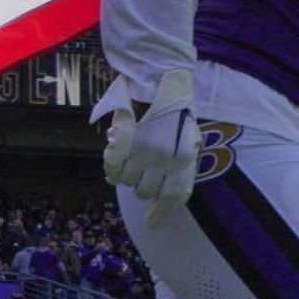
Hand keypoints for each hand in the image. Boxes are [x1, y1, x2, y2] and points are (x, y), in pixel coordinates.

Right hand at [102, 70, 199, 229]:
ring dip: (126, 173)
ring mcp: (145, 149)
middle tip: (140, 168)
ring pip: (127, 181)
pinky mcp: (126, 139)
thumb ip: (181, 165)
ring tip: (130, 155)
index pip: (174, 196)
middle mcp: (167, 158)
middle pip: (145, 192)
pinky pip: (112, 167)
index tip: (152, 224)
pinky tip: (112, 160)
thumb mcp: (188, 137)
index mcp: (185, 157)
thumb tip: (166, 196)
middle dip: (141, 184)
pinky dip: (110, 167)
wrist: (161, 75)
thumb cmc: (175, 107)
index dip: (161, 212)